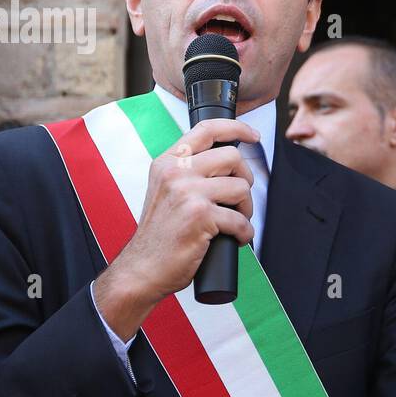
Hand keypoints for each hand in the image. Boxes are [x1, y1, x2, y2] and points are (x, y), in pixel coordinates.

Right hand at [95, 118, 258, 339]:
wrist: (142, 268)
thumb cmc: (160, 234)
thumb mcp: (165, 190)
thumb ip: (187, 172)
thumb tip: (225, 161)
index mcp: (168, 162)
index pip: (206, 129)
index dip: (236, 128)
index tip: (253, 136)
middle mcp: (176, 172)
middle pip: (232, 157)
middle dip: (245, 179)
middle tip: (239, 200)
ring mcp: (187, 192)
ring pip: (241, 187)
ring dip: (247, 208)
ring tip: (236, 221)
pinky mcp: (200, 216)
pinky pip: (240, 219)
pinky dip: (245, 232)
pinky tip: (237, 238)